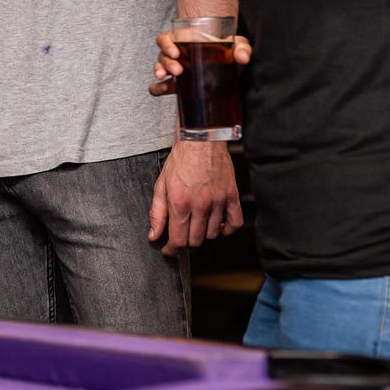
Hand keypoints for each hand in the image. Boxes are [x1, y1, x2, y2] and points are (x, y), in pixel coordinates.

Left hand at [147, 141, 242, 255]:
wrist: (201, 140)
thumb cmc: (181, 160)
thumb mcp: (161, 185)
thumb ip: (157, 213)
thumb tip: (154, 235)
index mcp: (180, 203)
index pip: (178, 240)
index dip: (172, 250)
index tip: (169, 250)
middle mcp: (200, 205)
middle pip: (195, 241)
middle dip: (186, 243)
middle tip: (181, 235)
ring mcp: (219, 201)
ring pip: (213, 234)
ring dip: (204, 235)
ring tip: (197, 226)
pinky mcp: (232, 196)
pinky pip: (235, 223)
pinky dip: (227, 230)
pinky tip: (218, 226)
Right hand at [150, 32, 250, 95]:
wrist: (230, 67)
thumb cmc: (228, 51)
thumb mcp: (237, 45)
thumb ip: (242, 48)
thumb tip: (242, 57)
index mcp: (185, 41)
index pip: (166, 39)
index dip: (166, 44)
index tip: (175, 52)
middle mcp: (177, 54)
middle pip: (162, 55)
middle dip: (166, 63)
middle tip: (178, 70)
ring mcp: (176, 69)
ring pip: (160, 68)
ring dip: (160, 73)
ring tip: (165, 79)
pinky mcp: (177, 84)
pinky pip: (161, 85)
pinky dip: (157, 88)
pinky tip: (161, 90)